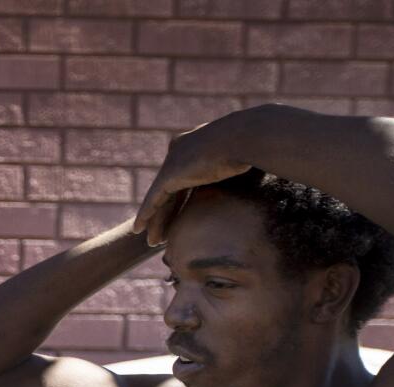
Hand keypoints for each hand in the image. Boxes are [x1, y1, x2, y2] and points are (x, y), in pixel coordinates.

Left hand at [134, 115, 254, 246]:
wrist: (248, 136)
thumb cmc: (255, 146)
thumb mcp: (243, 159)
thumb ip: (236, 169)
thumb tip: (250, 177)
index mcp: (198, 144)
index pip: (184, 177)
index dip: (181, 200)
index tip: (180, 218)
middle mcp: (180, 149)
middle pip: (170, 189)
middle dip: (165, 213)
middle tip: (161, 234)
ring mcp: (173, 160)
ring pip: (160, 197)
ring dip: (155, 220)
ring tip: (152, 241)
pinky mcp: (170, 173)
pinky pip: (154, 199)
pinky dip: (146, 214)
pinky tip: (138, 229)